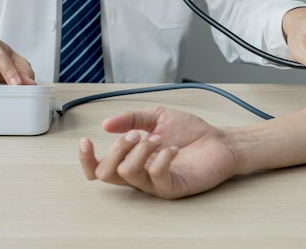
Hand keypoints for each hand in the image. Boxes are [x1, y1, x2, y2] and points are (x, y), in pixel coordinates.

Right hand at [79, 107, 238, 198]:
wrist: (219, 140)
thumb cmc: (189, 132)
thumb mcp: (156, 117)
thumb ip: (131, 119)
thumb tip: (106, 124)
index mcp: (131, 159)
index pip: (99, 169)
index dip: (86, 160)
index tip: (87, 140)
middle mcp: (139, 174)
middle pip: (107, 173)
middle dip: (117, 148)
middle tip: (136, 133)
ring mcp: (155, 183)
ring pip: (128, 173)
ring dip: (139, 149)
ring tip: (158, 138)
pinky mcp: (172, 188)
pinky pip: (156, 176)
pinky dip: (161, 157)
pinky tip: (172, 148)